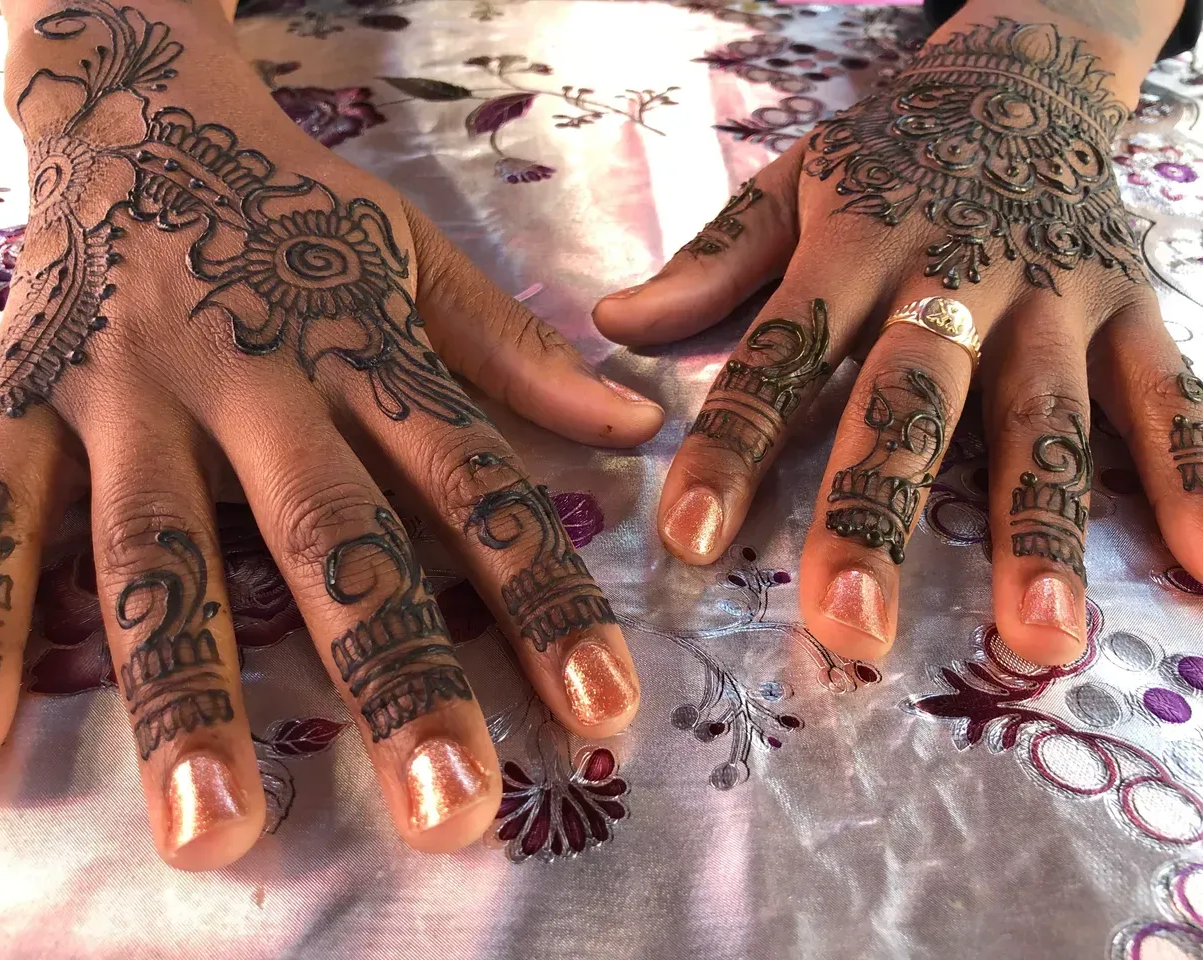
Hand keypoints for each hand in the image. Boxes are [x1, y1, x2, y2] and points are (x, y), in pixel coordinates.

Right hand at [0, 0, 660, 868]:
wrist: (135, 105)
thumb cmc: (289, 205)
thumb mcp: (412, 255)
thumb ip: (512, 349)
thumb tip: (633, 422)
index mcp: (360, 348)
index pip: (474, 486)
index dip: (545, 598)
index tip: (603, 711)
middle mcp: (250, 379)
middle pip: (331, 538)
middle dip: (392, 675)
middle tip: (446, 807)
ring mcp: (125, 394)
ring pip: (157, 551)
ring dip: (184, 692)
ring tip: (213, 829)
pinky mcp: (15, 399)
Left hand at [595, 14, 1202, 666]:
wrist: (1024, 72)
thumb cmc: (889, 155)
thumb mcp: (790, 180)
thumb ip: (712, 261)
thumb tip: (614, 323)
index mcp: (856, 244)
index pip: (781, 353)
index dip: (734, 444)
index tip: (690, 538)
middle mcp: (958, 274)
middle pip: (914, 401)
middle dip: (879, 512)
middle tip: (849, 626)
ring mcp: (1057, 295)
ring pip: (1047, 418)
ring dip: (1043, 529)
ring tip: (1036, 639)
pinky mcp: (1135, 308)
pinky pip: (1173, 397)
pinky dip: (1194, 476)